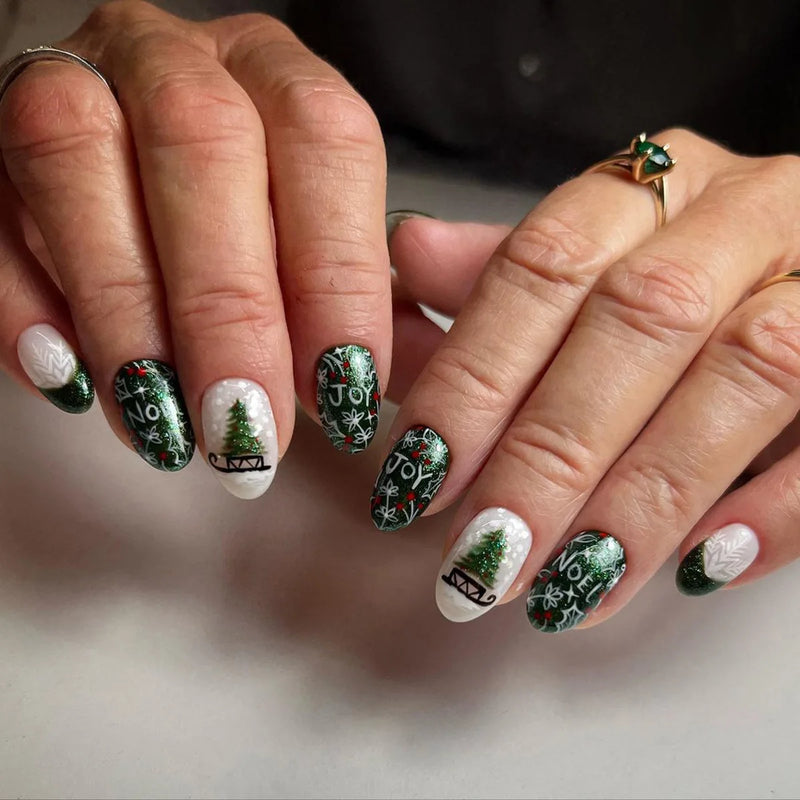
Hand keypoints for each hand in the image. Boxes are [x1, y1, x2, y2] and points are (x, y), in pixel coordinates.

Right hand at [0, 1, 388, 496]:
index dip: (338, 273)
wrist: (131, 170)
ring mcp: (76, 84)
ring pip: (79, 159)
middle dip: (230, 310)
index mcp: (280, 79)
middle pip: (205, 147)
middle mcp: (178, 62)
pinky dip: (26, 303)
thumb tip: (362, 391)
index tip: (344, 392)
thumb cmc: (250, 224)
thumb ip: (357, 302)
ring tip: (164, 427)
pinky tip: (70, 384)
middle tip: (248, 432)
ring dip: (128, 315)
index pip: (327, 143)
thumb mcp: (320, 248)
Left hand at [382, 129, 799, 629]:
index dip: (475, 375)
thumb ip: (498, 271)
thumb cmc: (680, 280)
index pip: (541, 265)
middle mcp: (738, 214)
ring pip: (746, 372)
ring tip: (566, 588)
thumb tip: (407, 253)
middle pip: (637, 324)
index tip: (419, 475)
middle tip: (482, 558)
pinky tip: (701, 567)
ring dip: (646, 497)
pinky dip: (776, 506)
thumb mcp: (588, 266)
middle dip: (550, 454)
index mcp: (647, 190)